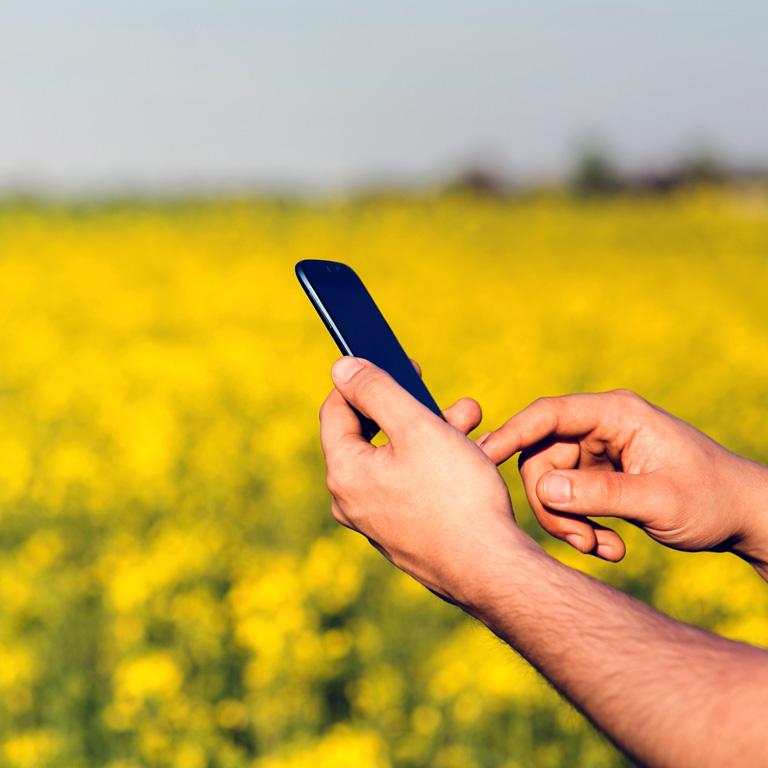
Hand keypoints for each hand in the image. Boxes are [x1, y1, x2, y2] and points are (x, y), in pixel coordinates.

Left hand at [319, 356, 526, 607]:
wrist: (492, 570)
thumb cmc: (456, 496)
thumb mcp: (417, 427)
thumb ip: (376, 391)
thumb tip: (341, 367)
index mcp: (344, 472)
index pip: (336, 410)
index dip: (365, 380)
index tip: (400, 364)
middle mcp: (351, 500)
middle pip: (372, 435)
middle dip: (413, 408)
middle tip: (449, 399)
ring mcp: (377, 521)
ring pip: (397, 459)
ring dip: (432, 433)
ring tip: (472, 421)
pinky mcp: (402, 534)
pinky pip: (410, 486)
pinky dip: (435, 464)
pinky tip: (471, 456)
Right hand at [479, 390, 767, 572]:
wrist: (743, 516)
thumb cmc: (711, 499)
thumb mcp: (659, 500)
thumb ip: (600, 493)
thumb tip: (542, 490)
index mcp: (616, 415)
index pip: (549, 415)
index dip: (511, 434)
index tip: (481, 458)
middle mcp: (601, 428)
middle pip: (541, 458)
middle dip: (552, 505)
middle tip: (580, 541)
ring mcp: (598, 452)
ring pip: (550, 484)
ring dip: (568, 522)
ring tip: (603, 549)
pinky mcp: (599, 476)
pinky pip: (568, 500)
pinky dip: (581, 526)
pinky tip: (611, 547)